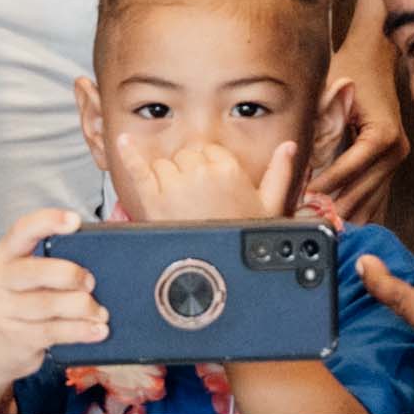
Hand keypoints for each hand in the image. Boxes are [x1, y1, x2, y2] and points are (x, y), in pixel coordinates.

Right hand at [0, 204, 106, 402]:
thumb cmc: (15, 307)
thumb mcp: (17, 281)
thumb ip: (44, 267)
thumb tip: (93, 261)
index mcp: (0, 259)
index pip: (21, 231)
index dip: (48, 221)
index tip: (74, 221)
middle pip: (39, 271)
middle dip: (72, 275)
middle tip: (91, 283)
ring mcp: (2, 312)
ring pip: (51, 304)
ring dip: (84, 307)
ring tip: (100, 313)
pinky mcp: (15, 339)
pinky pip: (55, 331)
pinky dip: (82, 330)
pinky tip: (98, 331)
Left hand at [116, 125, 299, 229]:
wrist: (217, 272)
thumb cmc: (242, 238)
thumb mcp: (272, 207)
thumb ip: (280, 172)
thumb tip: (288, 147)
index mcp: (229, 170)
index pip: (210, 150)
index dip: (209, 166)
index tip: (211, 183)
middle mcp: (200, 173)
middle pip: (186, 156)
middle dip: (189, 171)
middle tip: (196, 197)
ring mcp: (174, 185)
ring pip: (165, 164)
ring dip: (168, 177)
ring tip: (179, 201)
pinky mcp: (153, 198)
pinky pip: (139, 169)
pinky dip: (129, 153)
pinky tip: (125, 141)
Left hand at [297, 72, 399, 229]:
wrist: (376, 59)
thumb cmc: (351, 70)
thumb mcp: (331, 92)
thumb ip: (315, 121)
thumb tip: (292, 150)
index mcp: (383, 133)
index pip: (350, 168)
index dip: (326, 185)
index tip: (304, 199)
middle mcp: (396, 150)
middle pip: (363, 190)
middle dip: (335, 207)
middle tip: (308, 222)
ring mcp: (398, 159)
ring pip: (372, 199)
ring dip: (347, 214)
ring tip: (321, 228)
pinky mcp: (393, 164)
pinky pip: (378, 195)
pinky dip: (360, 209)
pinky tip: (344, 224)